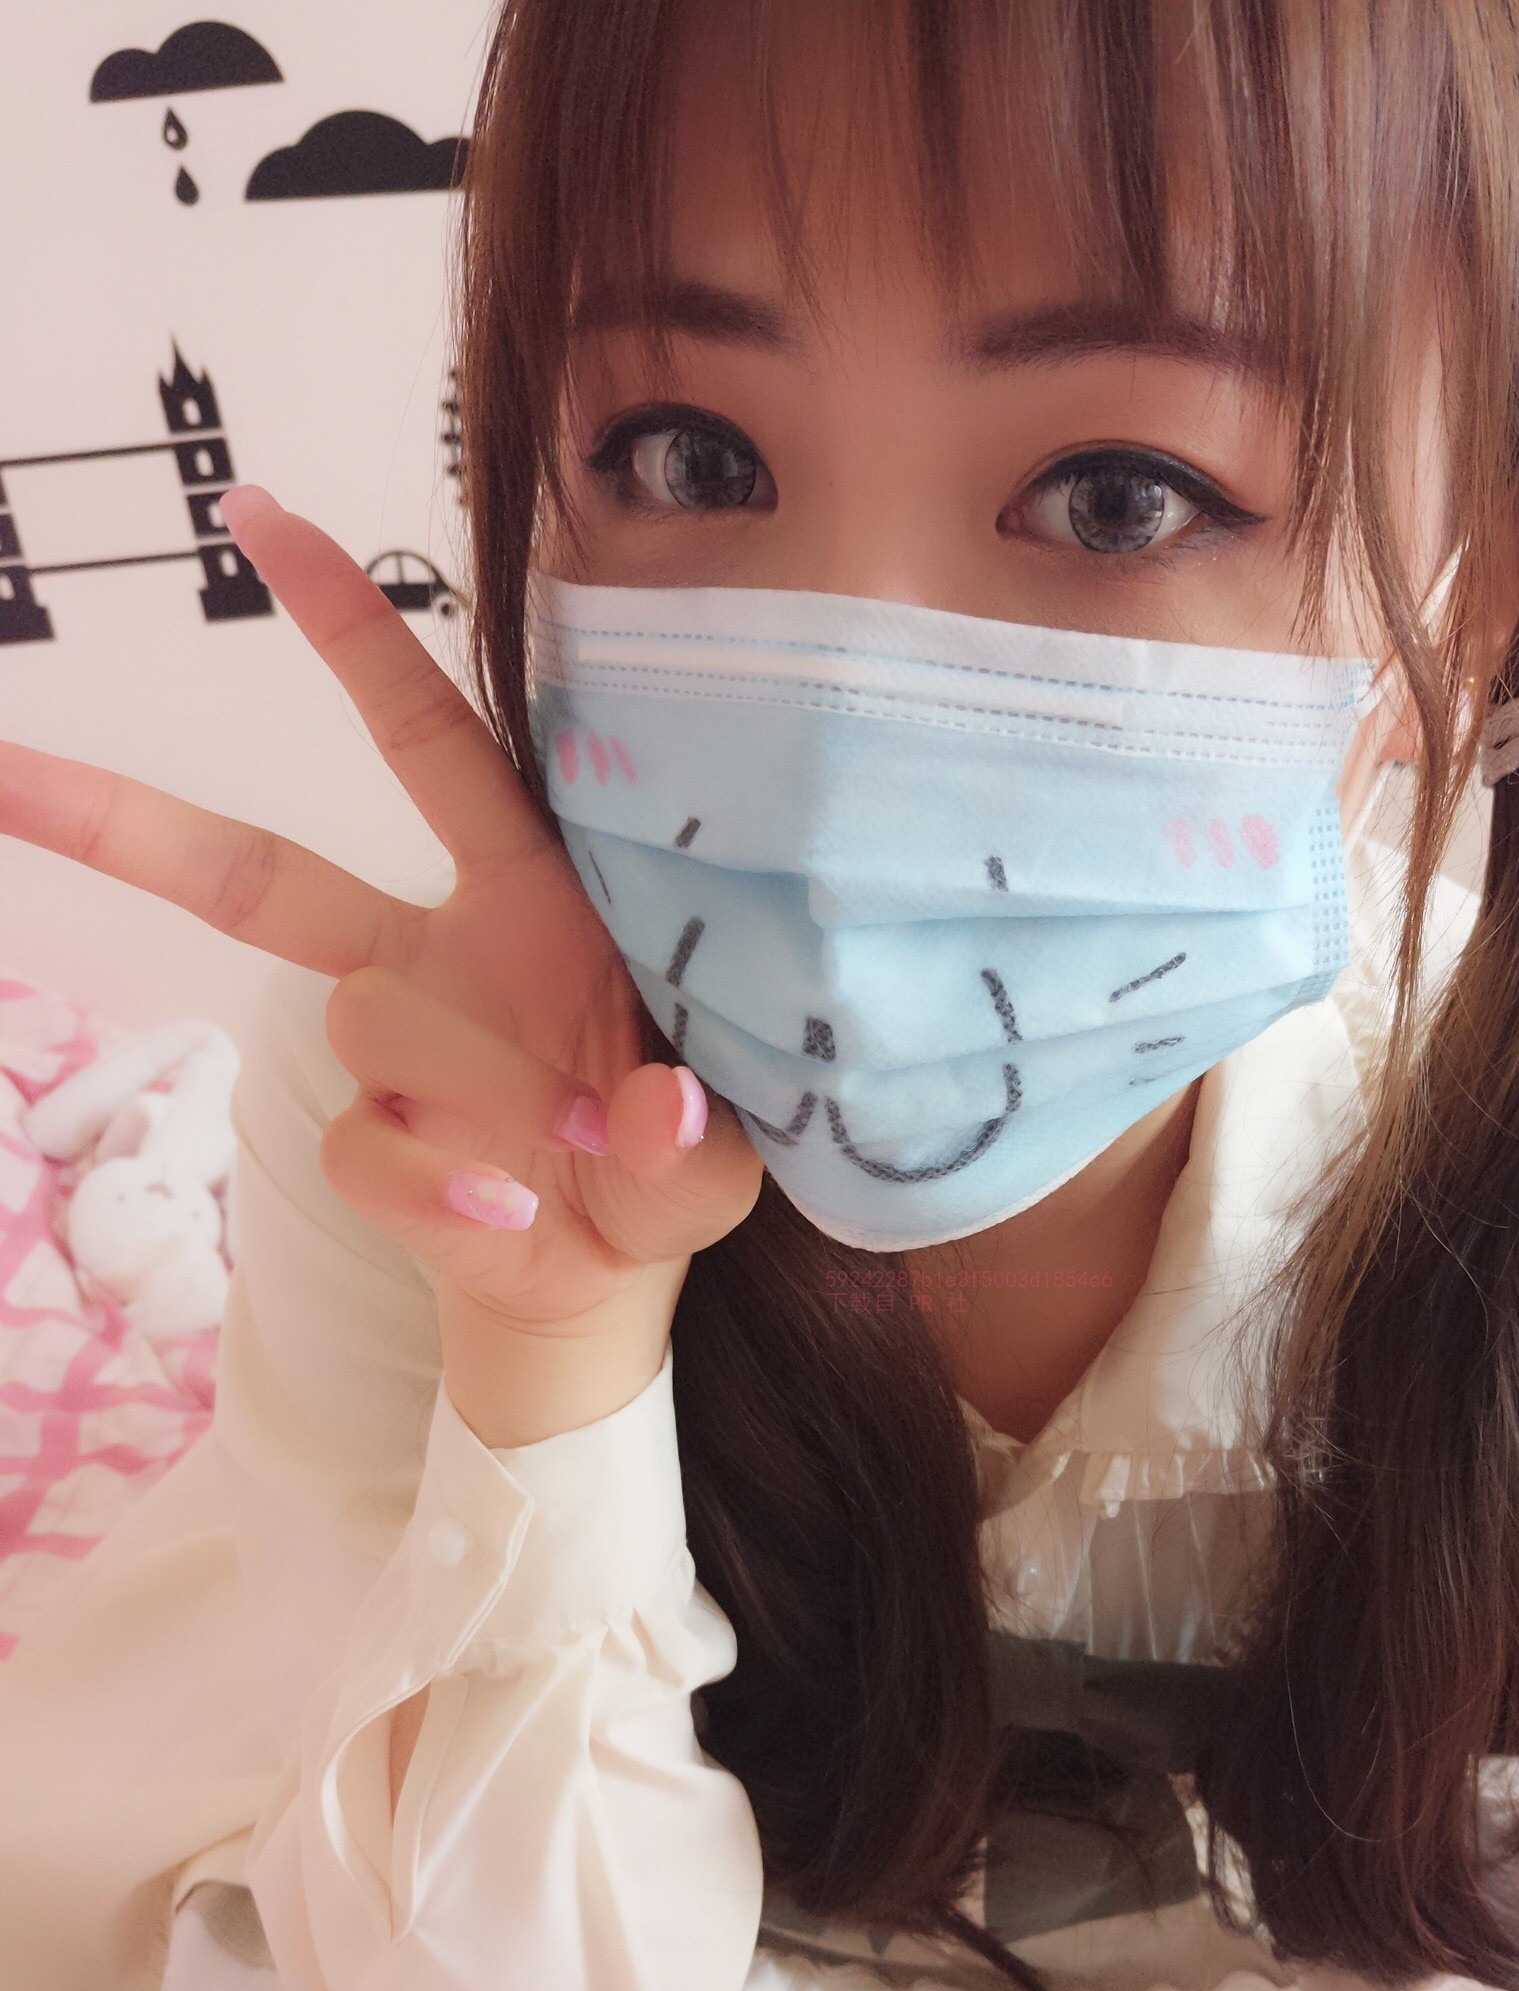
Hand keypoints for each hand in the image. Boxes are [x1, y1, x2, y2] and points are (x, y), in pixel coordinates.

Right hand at [0, 486, 760, 1337]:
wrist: (612, 1272)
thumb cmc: (671, 1157)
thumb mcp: (719, 1146)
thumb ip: (700, 1128)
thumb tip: (659, 1105)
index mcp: (529, 892)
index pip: (431, 742)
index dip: (353, 632)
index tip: (266, 520)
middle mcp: (437, 953)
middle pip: (261, 875)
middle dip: (129, 820)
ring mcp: (391, 1053)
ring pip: (365, 1027)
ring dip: (481, 1086)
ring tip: (581, 1138)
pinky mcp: (367, 1148)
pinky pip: (367, 1152)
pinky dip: (446, 1193)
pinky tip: (512, 1211)